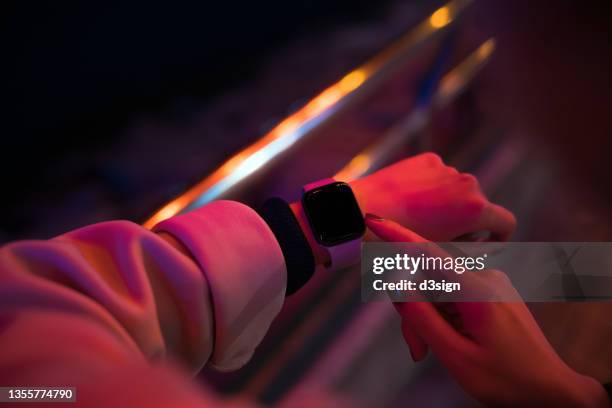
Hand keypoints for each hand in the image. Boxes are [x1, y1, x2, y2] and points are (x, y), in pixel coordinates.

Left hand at [351, 152, 515, 240]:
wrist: (365, 211)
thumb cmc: (401, 240)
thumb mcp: (440, 251)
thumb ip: (467, 246)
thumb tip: (478, 242)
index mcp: (477, 209)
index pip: (506, 222)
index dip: (500, 237)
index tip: (487, 244)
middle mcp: (469, 184)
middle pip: (479, 205)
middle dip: (469, 220)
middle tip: (445, 235)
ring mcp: (448, 169)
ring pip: (457, 189)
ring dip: (449, 202)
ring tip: (421, 218)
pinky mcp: (429, 159)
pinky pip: (439, 175)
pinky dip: (431, 186)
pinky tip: (411, 199)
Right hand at [365, 216, 608, 407]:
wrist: (551, 390)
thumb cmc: (505, 379)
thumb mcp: (456, 356)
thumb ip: (423, 318)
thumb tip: (398, 285)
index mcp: (477, 291)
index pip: (429, 253)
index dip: (397, 235)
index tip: (373, 219)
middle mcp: (486, 277)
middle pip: (429, 278)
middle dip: (413, 307)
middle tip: (416, 349)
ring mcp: (492, 282)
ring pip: (440, 287)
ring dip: (429, 315)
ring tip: (432, 350)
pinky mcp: (494, 290)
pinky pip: (455, 292)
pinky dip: (443, 312)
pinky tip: (448, 337)